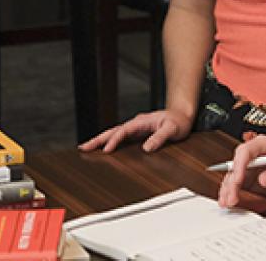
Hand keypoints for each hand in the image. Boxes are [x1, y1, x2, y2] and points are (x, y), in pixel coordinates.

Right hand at [78, 109, 192, 152]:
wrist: (182, 116)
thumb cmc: (179, 122)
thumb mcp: (172, 129)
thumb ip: (160, 137)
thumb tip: (147, 148)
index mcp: (142, 122)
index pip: (124, 131)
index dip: (115, 140)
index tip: (106, 150)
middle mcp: (136, 124)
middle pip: (113, 131)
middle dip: (98, 139)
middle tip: (83, 148)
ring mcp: (135, 128)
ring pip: (114, 133)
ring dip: (101, 140)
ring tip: (86, 148)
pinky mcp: (137, 133)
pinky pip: (120, 137)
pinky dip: (109, 142)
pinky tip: (103, 149)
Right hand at [217, 135, 265, 207]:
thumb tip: (264, 178)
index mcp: (264, 145)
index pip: (246, 151)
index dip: (240, 165)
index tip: (239, 180)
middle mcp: (253, 155)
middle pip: (236, 164)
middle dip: (232, 181)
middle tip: (232, 196)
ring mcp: (248, 168)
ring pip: (231, 176)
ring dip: (227, 189)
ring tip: (227, 202)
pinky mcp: (246, 180)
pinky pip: (233, 185)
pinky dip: (229, 193)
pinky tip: (227, 201)